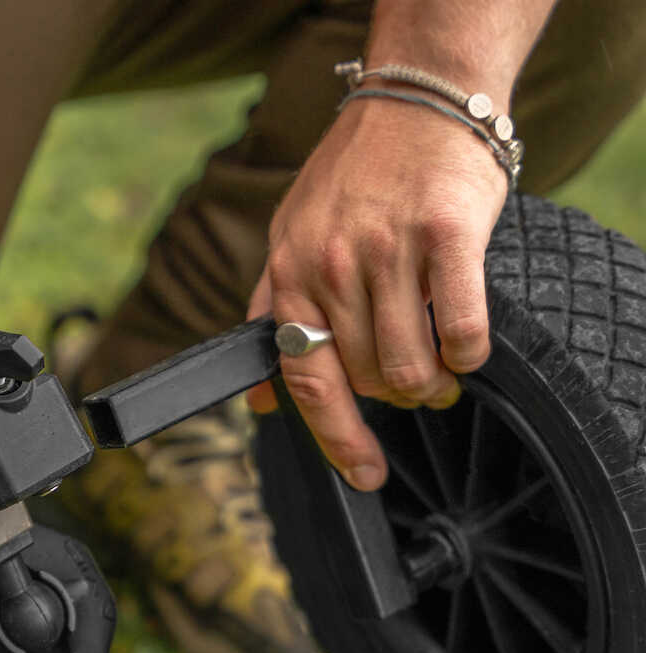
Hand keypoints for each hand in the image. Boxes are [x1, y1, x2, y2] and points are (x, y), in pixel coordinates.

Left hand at [247, 96, 507, 490]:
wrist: (412, 101)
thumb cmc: (351, 178)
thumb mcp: (288, 239)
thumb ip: (270, 317)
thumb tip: (260, 402)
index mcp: (291, 274)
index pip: (307, 380)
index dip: (336, 438)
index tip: (364, 475)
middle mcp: (334, 266)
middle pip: (370, 380)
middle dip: (396, 398)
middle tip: (415, 385)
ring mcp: (389, 250)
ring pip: (412, 366)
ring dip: (433, 385)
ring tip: (441, 372)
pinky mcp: (445, 235)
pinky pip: (463, 330)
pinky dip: (469, 355)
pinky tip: (467, 348)